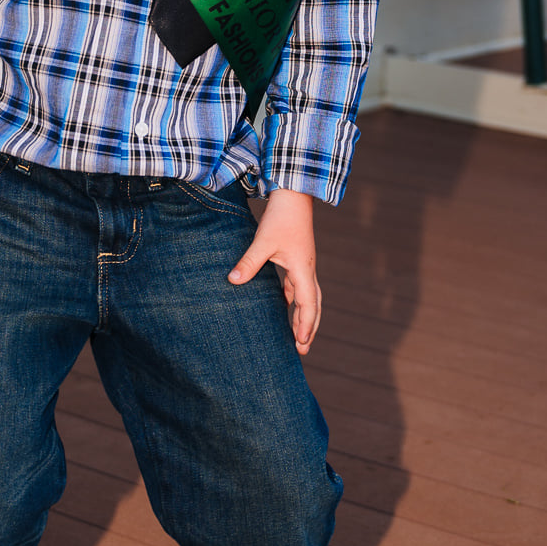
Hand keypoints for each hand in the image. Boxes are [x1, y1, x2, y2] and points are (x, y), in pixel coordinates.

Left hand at [228, 186, 319, 354]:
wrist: (293, 196)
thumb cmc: (281, 218)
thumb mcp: (263, 241)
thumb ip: (249, 263)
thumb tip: (233, 282)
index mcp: (303, 270)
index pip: (308, 304)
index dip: (305, 325)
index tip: (300, 344)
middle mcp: (307, 270)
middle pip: (313, 306)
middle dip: (308, 328)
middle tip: (302, 349)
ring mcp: (303, 265)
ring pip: (308, 297)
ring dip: (303, 316)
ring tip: (297, 335)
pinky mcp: (297, 259)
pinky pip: (298, 287)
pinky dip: (295, 301)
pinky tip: (284, 306)